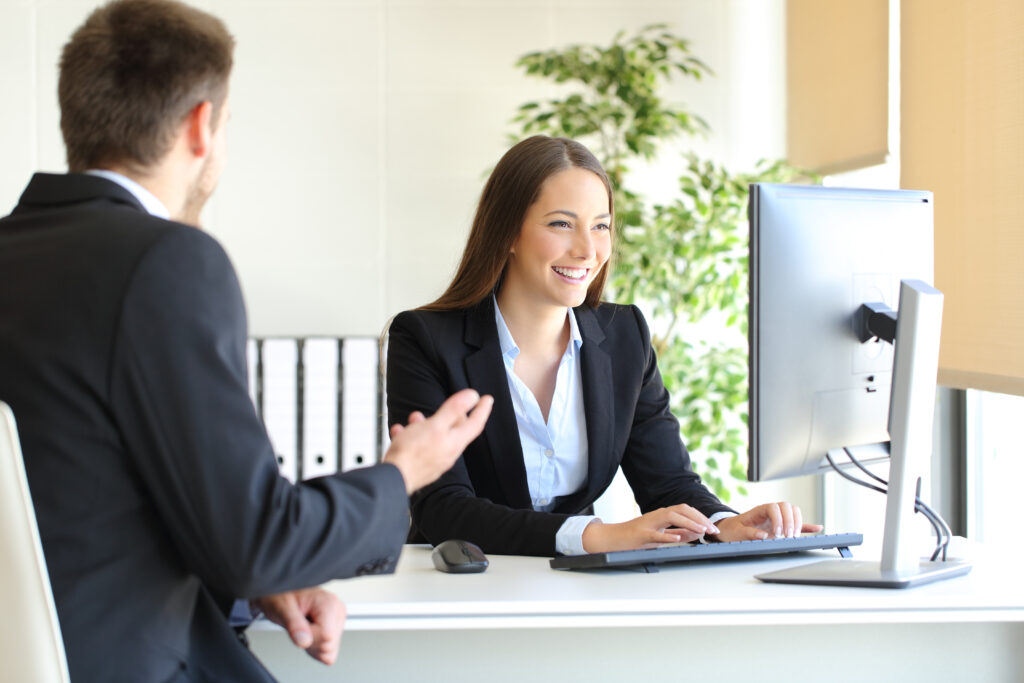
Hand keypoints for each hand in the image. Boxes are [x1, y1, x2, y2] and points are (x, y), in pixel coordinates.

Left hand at [253, 588, 345, 665]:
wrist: (278, 591)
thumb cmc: (279, 594)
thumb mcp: (282, 608)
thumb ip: (294, 625)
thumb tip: (304, 641)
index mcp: (329, 603)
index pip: (327, 637)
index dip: (308, 638)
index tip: (298, 627)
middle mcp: (337, 610)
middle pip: (329, 646)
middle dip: (310, 643)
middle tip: (298, 626)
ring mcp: (337, 619)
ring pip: (329, 650)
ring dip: (312, 645)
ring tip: (302, 627)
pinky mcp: (333, 626)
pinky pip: (327, 649)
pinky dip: (314, 646)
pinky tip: (307, 632)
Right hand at [384, 389, 493, 493]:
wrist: (393, 479)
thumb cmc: (412, 452)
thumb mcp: (435, 425)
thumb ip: (454, 410)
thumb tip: (473, 396)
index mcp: (455, 442)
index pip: (475, 424)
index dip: (482, 409)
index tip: (487, 398)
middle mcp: (448, 453)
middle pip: (455, 430)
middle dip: (453, 415)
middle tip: (454, 405)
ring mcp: (434, 461)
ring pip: (434, 437)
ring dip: (427, 424)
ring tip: (416, 417)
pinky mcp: (420, 466)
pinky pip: (419, 447)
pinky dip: (411, 436)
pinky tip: (400, 432)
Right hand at [581, 504, 719, 552]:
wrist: (613, 539)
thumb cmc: (635, 538)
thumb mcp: (661, 535)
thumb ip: (678, 533)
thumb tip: (697, 533)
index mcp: (663, 515)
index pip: (686, 510)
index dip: (701, 517)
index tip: (713, 528)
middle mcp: (657, 515)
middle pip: (682, 509)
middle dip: (699, 518)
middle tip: (712, 530)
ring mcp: (648, 523)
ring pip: (671, 517)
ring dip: (689, 523)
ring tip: (702, 531)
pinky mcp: (641, 534)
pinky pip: (655, 534)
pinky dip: (667, 536)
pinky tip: (677, 540)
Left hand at [712, 502, 823, 541]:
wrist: (731, 530)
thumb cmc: (732, 530)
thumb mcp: (736, 532)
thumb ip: (749, 533)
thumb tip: (763, 535)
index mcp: (759, 510)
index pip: (774, 507)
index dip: (778, 519)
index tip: (777, 533)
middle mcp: (771, 512)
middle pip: (787, 507)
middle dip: (790, 521)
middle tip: (787, 536)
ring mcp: (777, 518)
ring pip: (794, 512)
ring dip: (797, 523)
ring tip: (792, 537)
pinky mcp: (782, 526)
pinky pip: (797, 524)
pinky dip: (807, 526)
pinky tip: (817, 529)